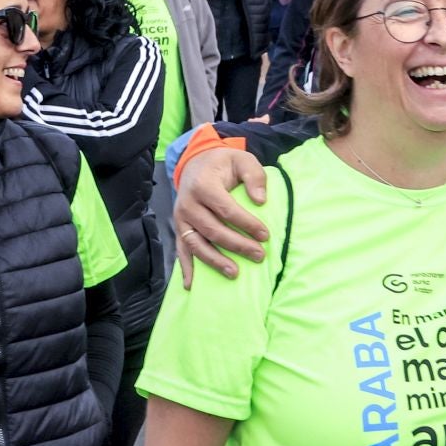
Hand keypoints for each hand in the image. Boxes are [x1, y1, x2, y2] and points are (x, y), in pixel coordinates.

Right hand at [173, 148, 268, 286]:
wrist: (196, 163)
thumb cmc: (223, 164)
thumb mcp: (242, 159)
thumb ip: (254, 176)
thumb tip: (261, 201)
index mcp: (203, 185)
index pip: (226, 210)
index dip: (246, 224)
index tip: (265, 235)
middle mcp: (188, 203)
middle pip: (214, 230)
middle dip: (237, 245)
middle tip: (259, 256)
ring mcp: (181, 218)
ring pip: (197, 244)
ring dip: (215, 261)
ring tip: (234, 273)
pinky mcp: (180, 228)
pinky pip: (182, 250)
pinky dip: (186, 268)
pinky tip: (191, 285)